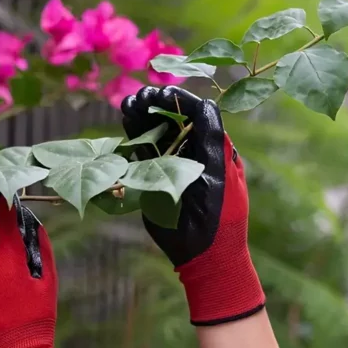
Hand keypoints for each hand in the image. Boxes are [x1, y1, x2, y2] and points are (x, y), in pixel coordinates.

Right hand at [121, 86, 264, 324]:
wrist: (205, 255)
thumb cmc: (220, 216)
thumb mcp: (221, 175)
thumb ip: (213, 140)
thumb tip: (205, 105)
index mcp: (212, 150)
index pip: (196, 116)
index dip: (178, 101)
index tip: (162, 92)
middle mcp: (191, 155)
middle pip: (172, 122)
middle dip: (156, 106)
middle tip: (141, 96)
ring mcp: (171, 168)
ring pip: (155, 136)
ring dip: (142, 118)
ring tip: (130, 104)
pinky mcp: (154, 182)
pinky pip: (143, 155)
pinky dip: (133, 139)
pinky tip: (126, 122)